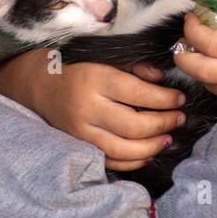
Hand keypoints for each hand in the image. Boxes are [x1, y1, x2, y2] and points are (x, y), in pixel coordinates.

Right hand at [0, 49, 185, 171]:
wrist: (37, 83)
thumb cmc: (75, 64)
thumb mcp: (103, 55)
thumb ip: (133, 66)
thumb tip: (161, 80)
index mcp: (94, 78)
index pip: (138, 93)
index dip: (164, 99)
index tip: (179, 98)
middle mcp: (86, 107)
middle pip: (134, 126)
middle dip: (163, 124)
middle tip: (179, 118)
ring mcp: (80, 131)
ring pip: (123, 149)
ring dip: (152, 147)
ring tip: (168, 138)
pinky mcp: (77, 145)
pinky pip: (109, 161)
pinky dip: (132, 161)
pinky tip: (148, 153)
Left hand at [172, 0, 216, 96]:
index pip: (213, 43)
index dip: (193, 30)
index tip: (192, 17)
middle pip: (204, 71)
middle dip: (184, 55)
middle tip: (182, 40)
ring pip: (211, 85)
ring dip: (195, 68)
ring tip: (194, 50)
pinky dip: (211, 79)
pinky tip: (213, 63)